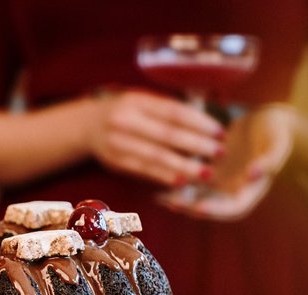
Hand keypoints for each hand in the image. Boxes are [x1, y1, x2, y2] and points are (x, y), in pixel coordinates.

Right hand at [88, 89, 224, 186]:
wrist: (87, 126)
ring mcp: (118, 143)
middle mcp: (125, 121)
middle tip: (220, 154)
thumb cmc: (125, 111)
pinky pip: (143, 170)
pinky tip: (181, 181)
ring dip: (184, 166)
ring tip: (206, 173)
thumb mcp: (142, 101)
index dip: (199, 122)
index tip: (220, 132)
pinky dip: (163, 176)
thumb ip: (167, 109)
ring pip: (156, 156)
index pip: (174, 112)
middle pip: (167, 135)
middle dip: (197, 145)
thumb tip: (205, 121)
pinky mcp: (115, 162)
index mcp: (137, 101)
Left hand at [164, 104, 295, 220]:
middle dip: (188, 207)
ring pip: (195, 195)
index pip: (232, 208)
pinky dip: (176, 180)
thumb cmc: (278, 134)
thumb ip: (269, 161)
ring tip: (159, 197)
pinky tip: (160, 178)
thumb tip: (256, 173)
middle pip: (209, 206)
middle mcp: (233, 191)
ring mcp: (220, 182)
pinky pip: (190, 179)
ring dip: (178, 197)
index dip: (215, 209)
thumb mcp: (277, 145)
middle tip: (170, 203)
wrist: (270, 121)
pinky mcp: (209, 170)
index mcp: (251, 191)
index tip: (198, 207)